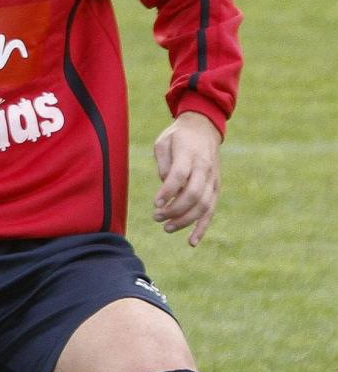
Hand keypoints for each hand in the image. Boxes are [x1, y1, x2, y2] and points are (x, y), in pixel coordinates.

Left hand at [152, 112, 222, 246]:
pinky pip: (211, 211)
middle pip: (193, 194)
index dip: (167, 191)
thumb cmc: (178, 137)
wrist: (204, 128)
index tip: (155, 204)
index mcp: (189, 154)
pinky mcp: (216, 189)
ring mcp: (213, 180)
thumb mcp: (163, 142)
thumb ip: (163, 163)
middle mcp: (205, 168)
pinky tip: (191, 242)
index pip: (179, 176)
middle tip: (156, 217)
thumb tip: (165, 186)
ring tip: (166, 227)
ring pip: (203, 206)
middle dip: (174, 210)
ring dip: (184, 220)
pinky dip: (202, 228)